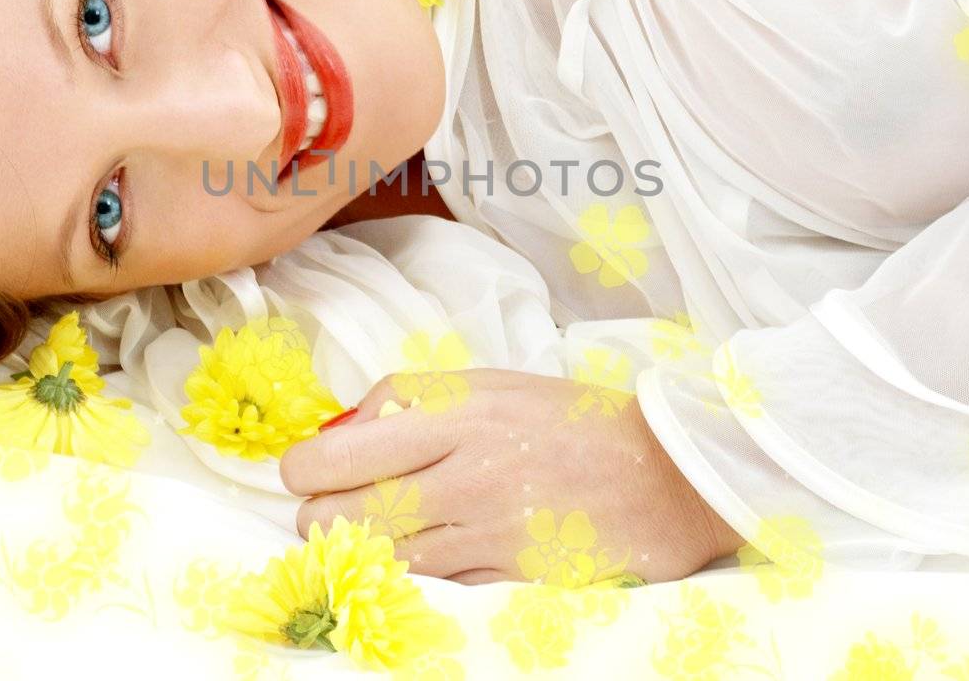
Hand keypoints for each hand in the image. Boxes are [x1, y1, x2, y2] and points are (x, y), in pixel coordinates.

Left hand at [278, 368, 746, 584]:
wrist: (666, 475)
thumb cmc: (573, 421)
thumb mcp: (491, 384)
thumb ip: (413, 399)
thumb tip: (341, 430)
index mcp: (458, 414)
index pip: (338, 453)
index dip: (302, 471)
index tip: (307, 473)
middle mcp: (465, 474)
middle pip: (342, 514)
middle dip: (316, 515)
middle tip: (325, 508)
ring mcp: (486, 533)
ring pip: (378, 558)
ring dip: (355, 550)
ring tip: (364, 532)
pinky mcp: (507, 577)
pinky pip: (429, 585)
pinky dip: (407, 574)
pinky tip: (412, 557)